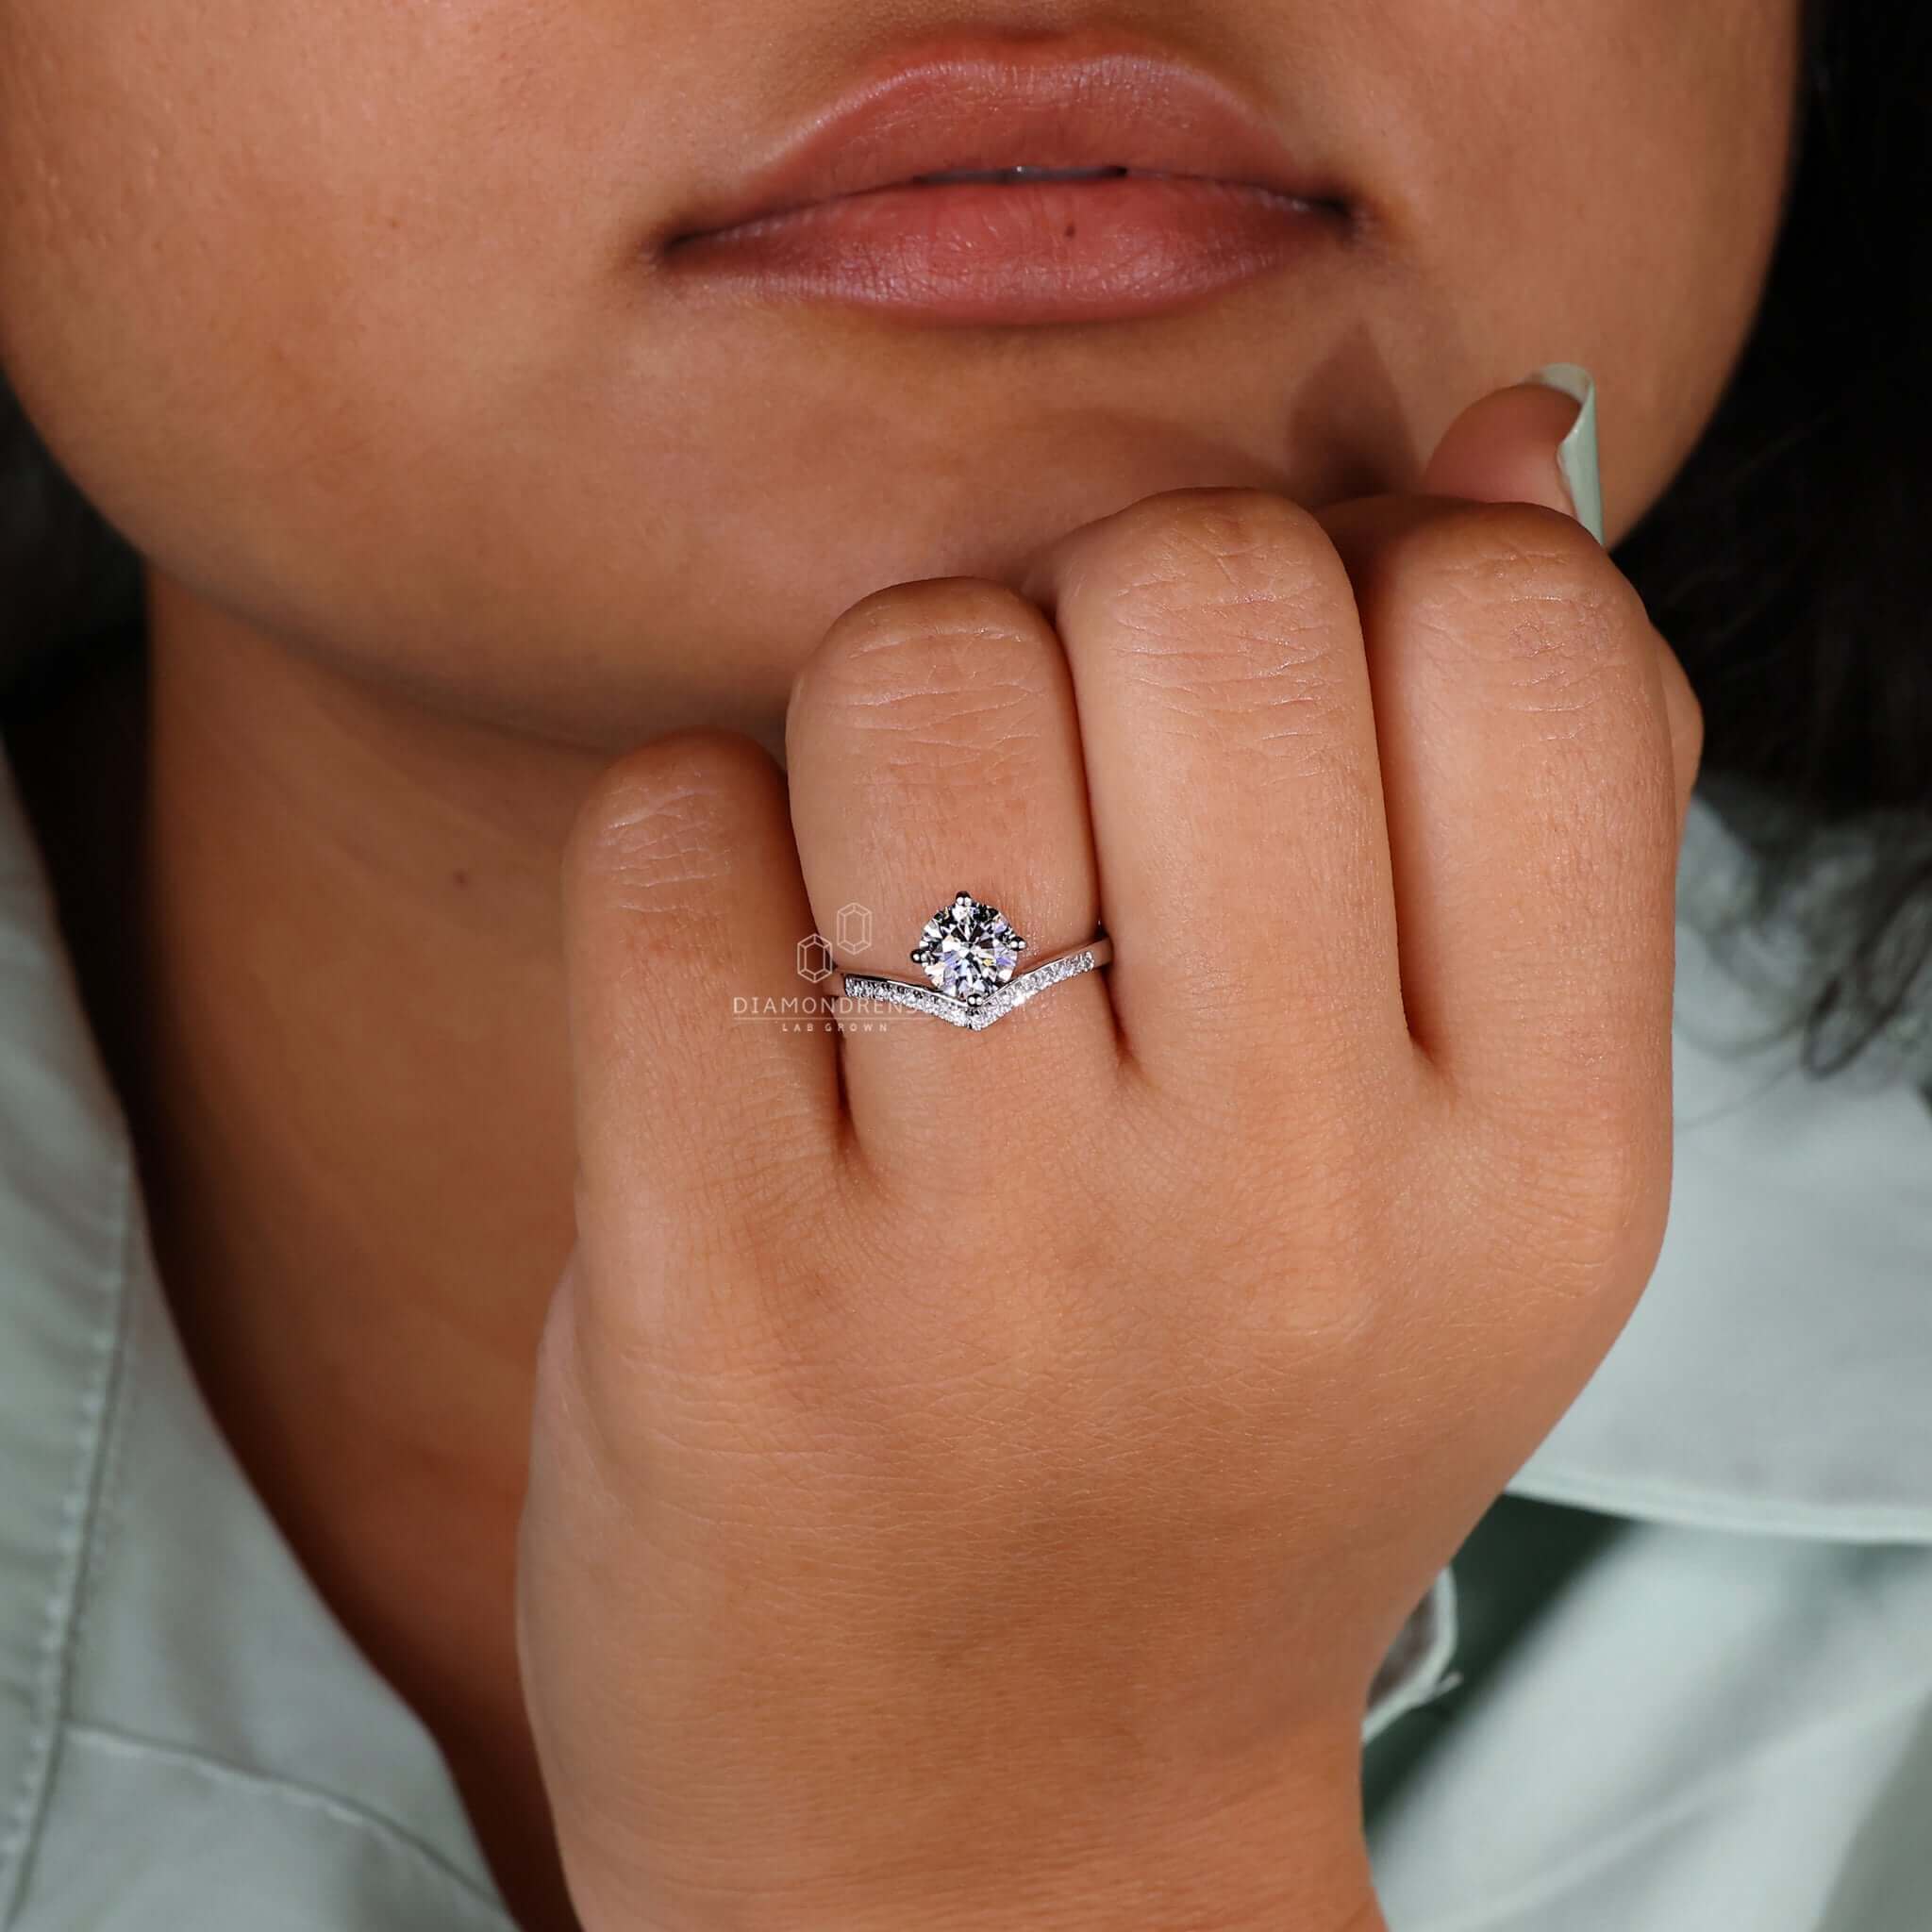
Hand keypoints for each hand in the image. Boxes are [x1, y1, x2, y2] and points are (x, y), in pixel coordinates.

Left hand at [516, 377, 1703, 1931]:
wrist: (983, 1816)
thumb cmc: (1222, 1451)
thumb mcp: (1462, 1183)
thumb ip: (1521, 813)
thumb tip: (1502, 441)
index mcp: (1533, 1168)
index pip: (1511, 629)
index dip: (1369, 587)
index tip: (1270, 717)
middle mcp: (1292, 1217)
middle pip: (1193, 592)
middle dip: (1102, 618)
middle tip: (1068, 789)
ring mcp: (996, 1269)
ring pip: (912, 667)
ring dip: (883, 719)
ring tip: (906, 908)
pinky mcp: (718, 1302)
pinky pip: (672, 824)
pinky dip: (693, 847)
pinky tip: (754, 1009)